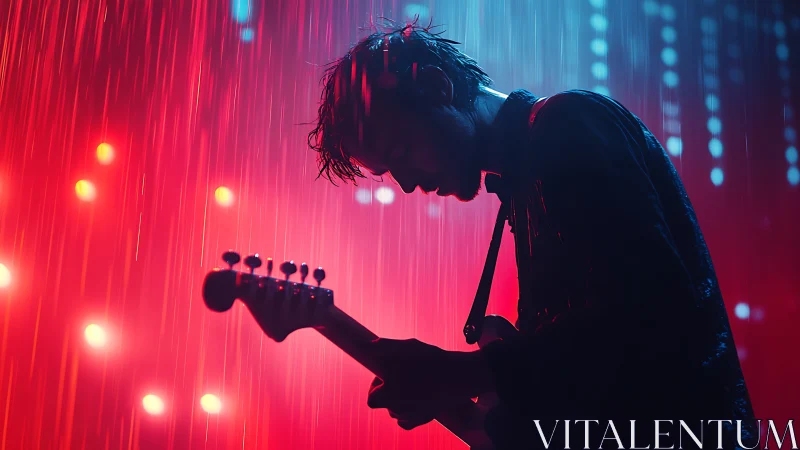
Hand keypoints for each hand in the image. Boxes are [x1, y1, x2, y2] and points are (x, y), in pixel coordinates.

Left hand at [366, 338, 492, 429]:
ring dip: (398, 400)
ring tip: (413, 383)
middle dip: (389, 391)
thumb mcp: (407, 347)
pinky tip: (414, 399)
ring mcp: (411, 416)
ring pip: (396, 412)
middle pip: (383, 403)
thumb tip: (368, 346)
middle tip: (402, 376)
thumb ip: (385, 346)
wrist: (459, 376)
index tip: (387, 375)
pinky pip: (407, 421)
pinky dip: (407, 413)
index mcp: (389, 393)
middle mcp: (398, 409)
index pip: (371, 397)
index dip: (376, 386)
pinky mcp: (424, 419)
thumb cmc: (432, 360)